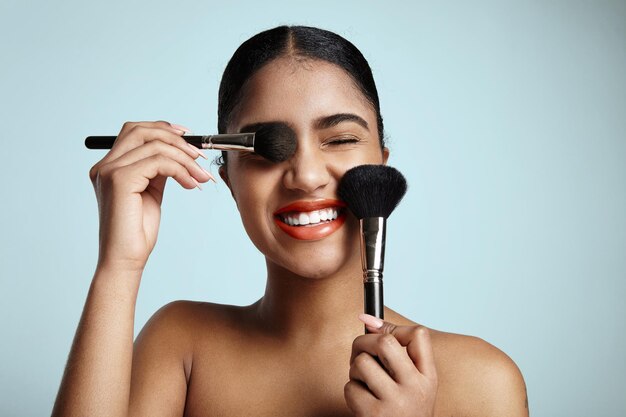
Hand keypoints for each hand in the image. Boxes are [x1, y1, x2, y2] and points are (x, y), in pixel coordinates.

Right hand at [88, 121, 213, 272]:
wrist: (125, 259)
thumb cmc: (137, 231)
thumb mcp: (150, 191)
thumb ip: (157, 169)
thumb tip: (178, 151)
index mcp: (109, 167)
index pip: (135, 131)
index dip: (163, 128)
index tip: (190, 138)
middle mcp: (105, 166)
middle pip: (141, 130)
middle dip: (175, 138)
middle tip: (199, 154)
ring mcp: (109, 171)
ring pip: (155, 146)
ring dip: (185, 159)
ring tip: (200, 176)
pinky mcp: (120, 180)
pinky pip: (159, 162)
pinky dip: (181, 170)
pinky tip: (190, 184)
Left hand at [344, 314, 437, 416]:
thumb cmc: (403, 410)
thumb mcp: (412, 382)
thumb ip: (397, 350)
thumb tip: (368, 318)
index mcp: (427, 377)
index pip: (418, 334)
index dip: (392, 327)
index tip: (375, 328)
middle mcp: (415, 388)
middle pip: (384, 342)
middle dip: (363, 342)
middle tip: (360, 353)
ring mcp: (395, 403)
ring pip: (361, 363)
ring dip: (355, 371)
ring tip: (364, 383)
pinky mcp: (373, 415)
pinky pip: (350, 387)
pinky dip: (352, 392)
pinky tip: (363, 403)